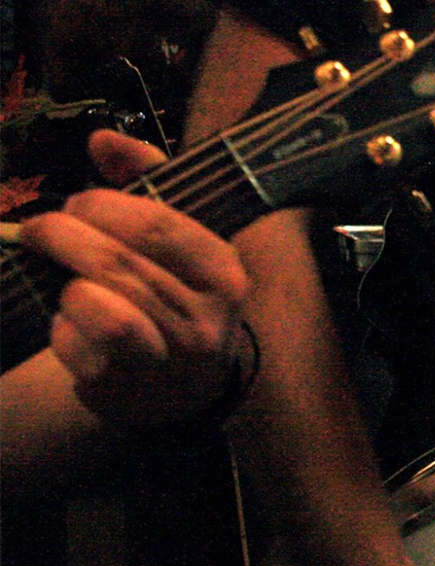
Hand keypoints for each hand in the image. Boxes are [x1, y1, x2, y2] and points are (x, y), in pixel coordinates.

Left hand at [18, 130, 250, 423]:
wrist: (184, 391)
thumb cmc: (174, 299)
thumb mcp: (180, 242)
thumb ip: (148, 183)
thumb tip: (104, 141)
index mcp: (224, 273)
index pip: (155, 223)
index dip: (99, 205)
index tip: (77, 205)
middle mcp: (206, 318)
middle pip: (113, 259)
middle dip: (61, 234)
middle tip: (43, 231)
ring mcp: (167, 357)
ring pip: (90, 300)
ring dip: (62, 283)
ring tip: (62, 280)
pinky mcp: (127, 387)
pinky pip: (74, 341)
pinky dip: (60, 329)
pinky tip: (71, 327)